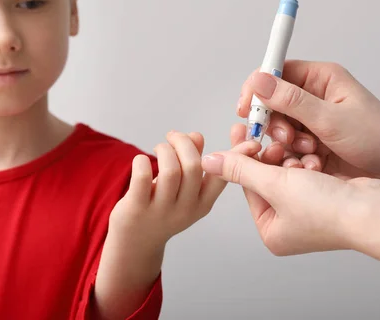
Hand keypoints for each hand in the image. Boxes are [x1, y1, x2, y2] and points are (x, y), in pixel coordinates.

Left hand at [108, 131, 263, 247]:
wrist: (135, 243)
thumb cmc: (160, 211)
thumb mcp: (183, 191)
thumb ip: (192, 162)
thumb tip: (196, 136)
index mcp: (202, 203)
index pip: (221, 178)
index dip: (232, 157)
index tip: (244, 140)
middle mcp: (185, 208)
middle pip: (193, 166)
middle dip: (183, 142)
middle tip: (172, 136)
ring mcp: (161, 210)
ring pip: (170, 170)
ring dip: (164, 150)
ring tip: (158, 149)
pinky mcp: (137, 208)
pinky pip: (142, 177)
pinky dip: (141, 161)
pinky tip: (140, 161)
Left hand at [201, 149, 379, 254]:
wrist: (375, 211)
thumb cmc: (328, 208)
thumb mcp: (274, 184)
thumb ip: (240, 169)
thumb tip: (209, 162)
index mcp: (272, 233)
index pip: (247, 187)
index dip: (243, 157)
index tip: (241, 131)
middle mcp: (288, 226)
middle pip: (266, 179)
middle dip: (269, 157)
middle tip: (267, 136)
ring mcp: (309, 213)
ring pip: (287, 173)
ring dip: (290, 158)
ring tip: (295, 153)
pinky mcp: (326, 198)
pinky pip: (307, 174)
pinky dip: (308, 163)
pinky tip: (313, 158)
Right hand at [236, 60, 379, 199]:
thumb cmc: (379, 137)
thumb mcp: (331, 118)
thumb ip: (292, 101)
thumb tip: (259, 82)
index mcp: (319, 79)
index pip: (276, 72)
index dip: (257, 88)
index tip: (247, 108)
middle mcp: (312, 97)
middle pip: (272, 102)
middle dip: (273, 122)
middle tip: (284, 138)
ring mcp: (310, 121)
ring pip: (278, 126)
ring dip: (285, 142)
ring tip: (306, 152)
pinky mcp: (310, 143)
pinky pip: (287, 146)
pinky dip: (292, 155)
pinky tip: (309, 162)